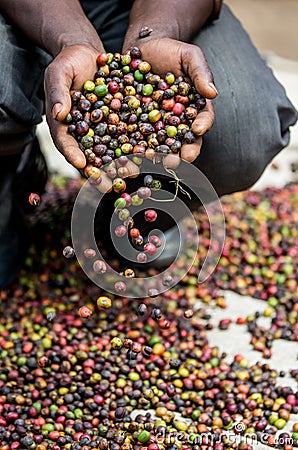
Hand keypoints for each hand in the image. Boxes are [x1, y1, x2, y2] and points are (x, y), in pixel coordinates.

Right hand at [44, 43, 139, 191]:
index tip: (81, 165)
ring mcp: (101, 130)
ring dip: (121, 166)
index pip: (65, 143)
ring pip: (111, 151)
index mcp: (64, 125)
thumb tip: (57, 112)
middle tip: (109, 187)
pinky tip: (148, 156)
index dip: (72, 154)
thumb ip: (58, 92)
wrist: (89, 55)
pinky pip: (128, 136)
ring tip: (132, 176)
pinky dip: (137, 147)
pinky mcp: (119, 123)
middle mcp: (83, 133)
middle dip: (100, 172)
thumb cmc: (69, 63)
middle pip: (90, 156)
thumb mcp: (59, 73)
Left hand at [133, 38, 217, 167]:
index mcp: (195, 106)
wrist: (143, 49)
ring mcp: (159, 124)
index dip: (202, 125)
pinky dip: (137, 147)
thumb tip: (212, 92)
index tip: (198, 130)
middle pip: (185, 139)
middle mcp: (179, 120)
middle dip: (184, 151)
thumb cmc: (170, 51)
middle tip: (180, 160)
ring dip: (161, 155)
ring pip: (163, 144)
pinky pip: (140, 138)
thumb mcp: (189, 56)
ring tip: (157, 161)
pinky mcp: (139, 125)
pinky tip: (134, 154)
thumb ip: (201, 72)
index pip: (203, 118)